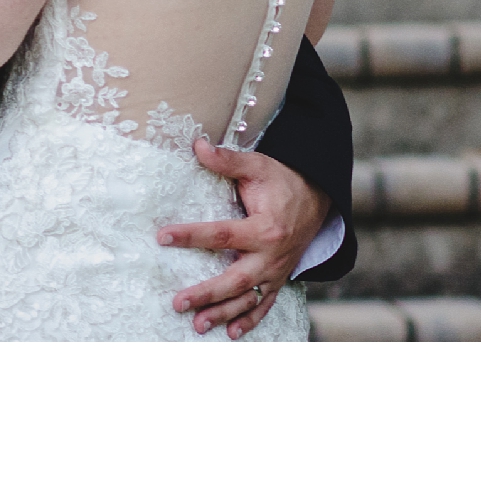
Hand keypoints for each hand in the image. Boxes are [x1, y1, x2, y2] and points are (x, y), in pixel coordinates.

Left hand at [156, 138, 328, 339]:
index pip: (221, 234)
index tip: (162, 237)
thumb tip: (197, 146)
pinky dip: (249, 321)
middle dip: (206, 292)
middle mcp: (272, 256)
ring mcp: (277, 272)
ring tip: (196, 325)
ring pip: (248, 299)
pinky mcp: (279, 279)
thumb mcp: (258, 166)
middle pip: (235, 279)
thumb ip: (228, 160)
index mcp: (265, 228)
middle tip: (177, 301)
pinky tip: (231, 334)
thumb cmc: (282, 181)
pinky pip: (265, 305)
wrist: (318, 199)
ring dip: (223, 314)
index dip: (190, 235)